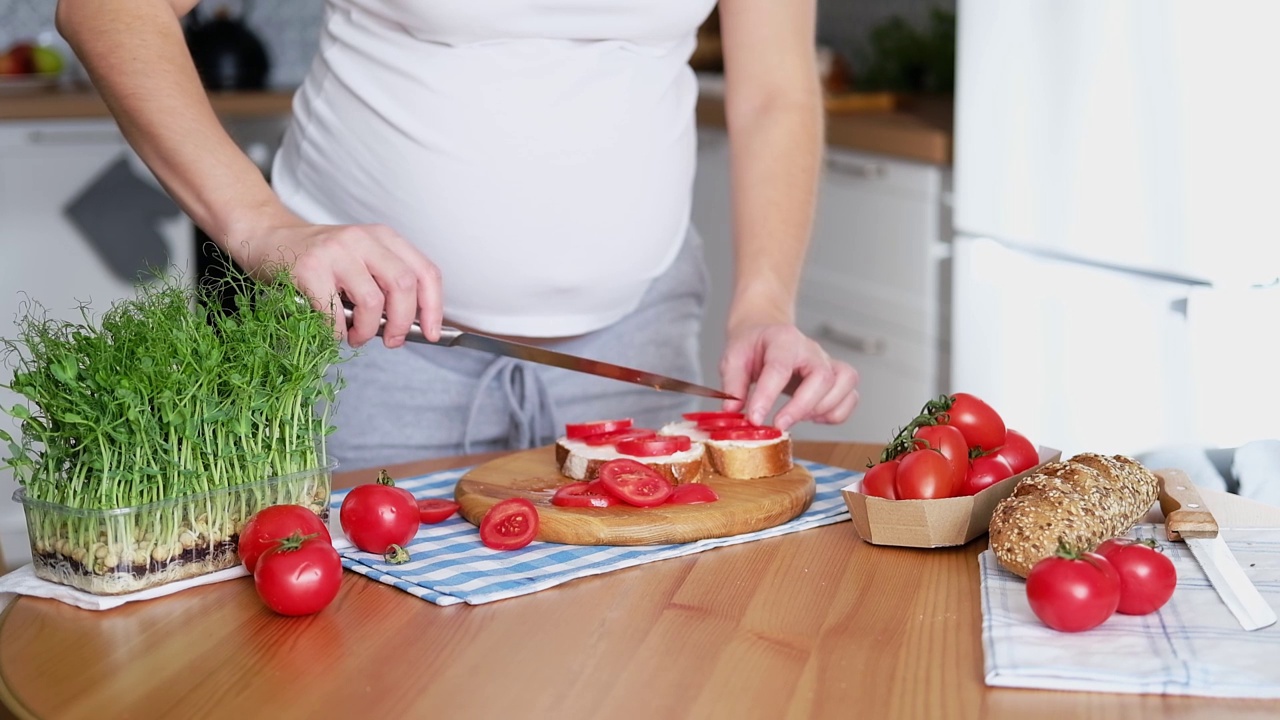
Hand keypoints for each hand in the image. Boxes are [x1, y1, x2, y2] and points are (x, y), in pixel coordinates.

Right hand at [239, 220, 442, 347]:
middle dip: (403, 323)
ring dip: (367, 330)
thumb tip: (407, 327)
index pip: (425, 271)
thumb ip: (385, 285)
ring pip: (373, 301)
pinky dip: (336, 332)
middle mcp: (363, 239)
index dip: (434, 306)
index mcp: (383, 238)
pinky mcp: (309, 268)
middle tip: (391, 340)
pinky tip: (331, 329)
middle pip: (404, 285)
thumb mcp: (360, 261)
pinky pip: (334, 313)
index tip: (432, 332)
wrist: (267, 239)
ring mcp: (335, 251)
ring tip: (356, 335)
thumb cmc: (317, 259)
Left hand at [719, 322, 859, 431]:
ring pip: (844, 383)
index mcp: (783, 340)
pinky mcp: (836, 376)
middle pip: (822, 377)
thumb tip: (733, 412)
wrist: (767, 332)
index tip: (755, 418)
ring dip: (823, 409)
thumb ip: (732, 384)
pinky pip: (850, 396)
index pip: (779, 368)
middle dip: (801, 406)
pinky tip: (813, 416)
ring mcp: (827, 362)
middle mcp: (810, 349)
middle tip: (779, 423)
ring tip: (797, 417)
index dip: (768, 396)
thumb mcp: (733, 357)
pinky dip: (836, 413)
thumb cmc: (753, 345)